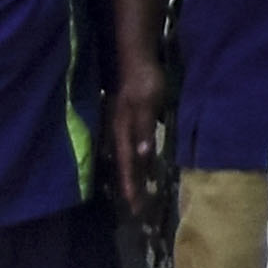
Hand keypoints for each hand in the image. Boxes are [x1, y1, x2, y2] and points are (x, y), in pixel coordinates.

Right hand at [113, 49, 167, 210]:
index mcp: (123, 131)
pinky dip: (139, 160)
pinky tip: (144, 165)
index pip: (128, 164)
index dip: (131, 185)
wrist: (138, 58)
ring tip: (140, 193)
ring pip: (130, 157)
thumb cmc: (145, 81)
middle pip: (127, 165)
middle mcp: (121, 133)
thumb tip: (142, 156)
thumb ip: (143, 129)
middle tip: (138, 209)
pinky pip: (134, 146)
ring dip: (135, 175)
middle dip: (132, 186)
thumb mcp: (147, 105)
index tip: (135, 205)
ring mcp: (125, 127)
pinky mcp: (132, 120)